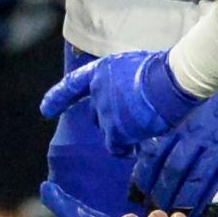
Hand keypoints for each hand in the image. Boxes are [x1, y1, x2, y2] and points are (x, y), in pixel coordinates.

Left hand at [38, 47, 197, 156]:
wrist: (172, 80)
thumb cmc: (164, 70)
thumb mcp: (135, 67)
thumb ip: (123, 82)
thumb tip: (129, 98)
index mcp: (101, 71)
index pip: (73, 85)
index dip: (58, 98)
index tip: (45, 110)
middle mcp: (97, 91)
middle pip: (96, 115)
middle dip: (111, 120)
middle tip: (135, 117)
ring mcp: (105, 112)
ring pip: (109, 132)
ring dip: (124, 134)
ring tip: (144, 124)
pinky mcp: (115, 130)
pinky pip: (116, 147)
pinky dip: (126, 149)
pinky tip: (138, 145)